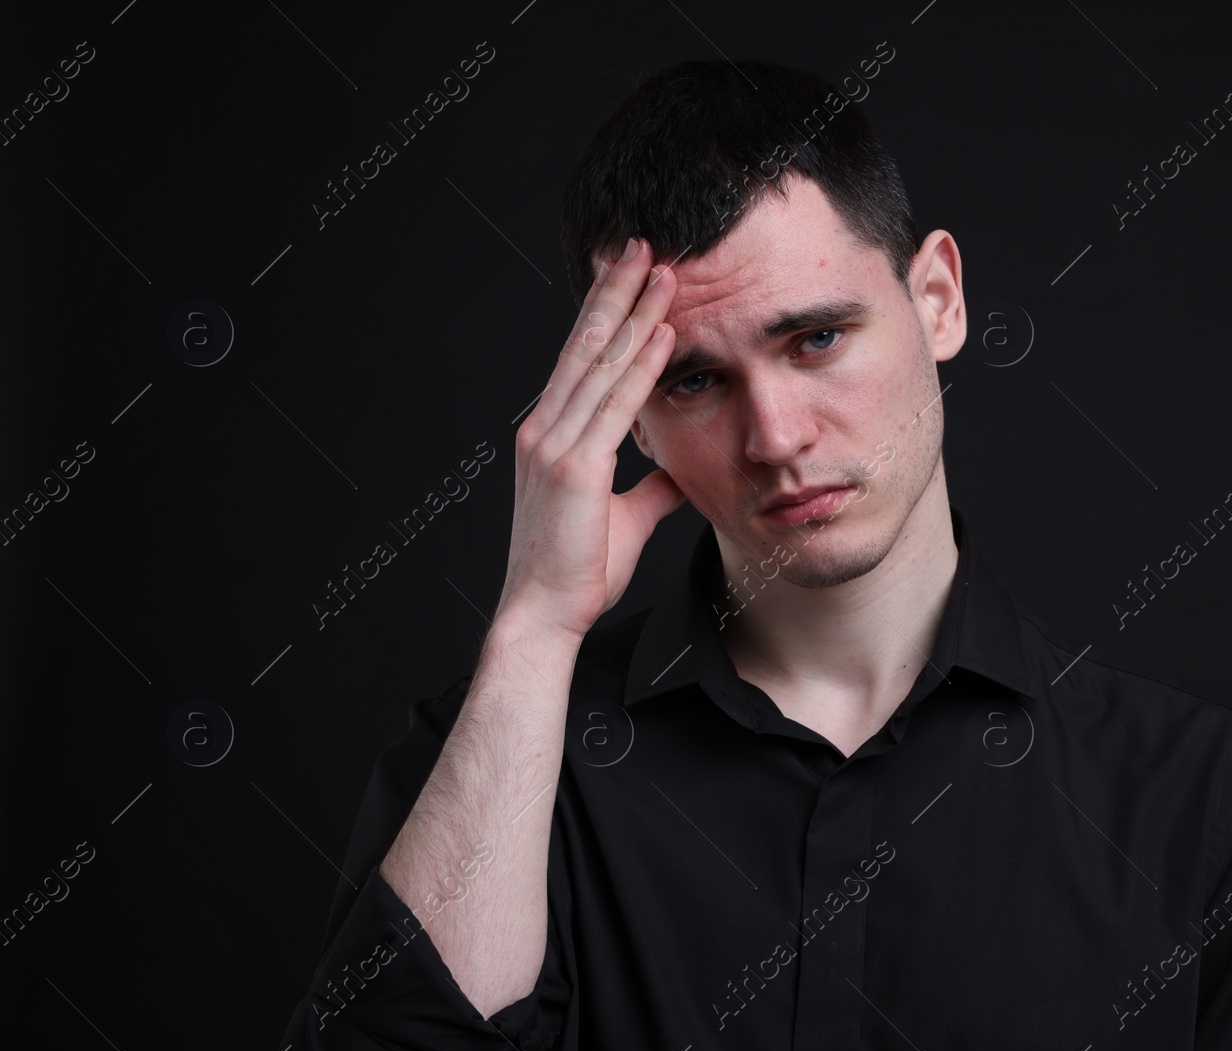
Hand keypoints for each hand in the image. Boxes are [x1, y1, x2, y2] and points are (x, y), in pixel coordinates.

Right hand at [494, 237, 682, 639]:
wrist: (543, 614)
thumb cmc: (577, 572)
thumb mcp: (624, 517)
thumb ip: (650, 487)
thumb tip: (678, 468)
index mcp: (550, 435)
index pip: (581, 359)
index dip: (605, 312)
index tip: (628, 274)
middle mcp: (545, 428)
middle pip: (586, 344)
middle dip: (617, 291)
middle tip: (643, 244)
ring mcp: (555, 444)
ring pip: (600, 363)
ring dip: (635, 313)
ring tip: (663, 270)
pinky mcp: (573, 467)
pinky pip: (615, 404)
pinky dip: (641, 365)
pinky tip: (664, 333)